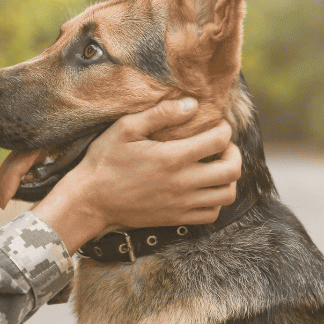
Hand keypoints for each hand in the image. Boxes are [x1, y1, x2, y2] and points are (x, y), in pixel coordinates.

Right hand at [32, 98, 240, 254]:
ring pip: (227, 194)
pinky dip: (216, 200)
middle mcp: (183, 183)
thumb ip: (160, 114)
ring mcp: (181, 204)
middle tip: (221, 145)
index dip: (224, 128)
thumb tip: (192, 104)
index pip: (219, 140)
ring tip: (215, 166)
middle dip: (233, 152)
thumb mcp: (125, 128)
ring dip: (228, 178)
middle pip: (232, 169)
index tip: (215, 124)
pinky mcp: (176, 219)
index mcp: (172, 157)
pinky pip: (212, 214)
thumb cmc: (104, 161)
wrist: (90, 200)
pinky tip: (203, 188)